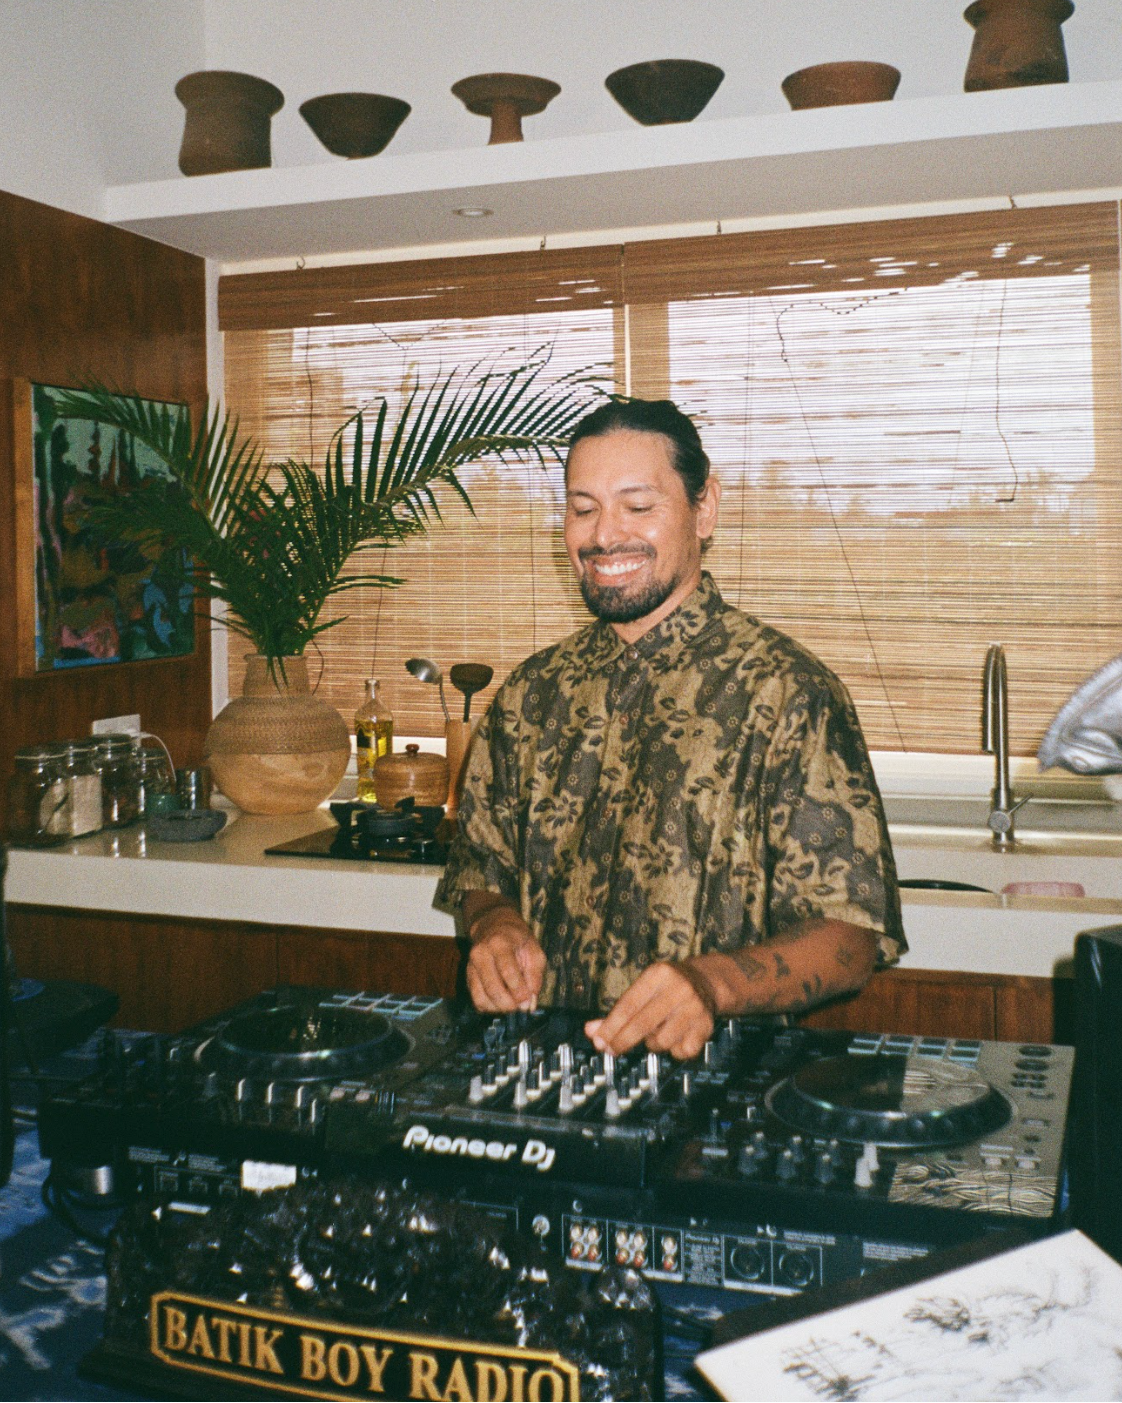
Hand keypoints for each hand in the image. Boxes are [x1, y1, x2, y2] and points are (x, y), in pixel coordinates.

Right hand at [466, 905, 545, 1012]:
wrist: (493, 925)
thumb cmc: (517, 939)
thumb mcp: (534, 950)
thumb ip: (534, 976)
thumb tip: (529, 1003)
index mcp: (499, 943)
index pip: (507, 971)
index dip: (519, 991)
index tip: (527, 1002)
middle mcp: (481, 954)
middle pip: (492, 988)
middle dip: (509, 1004)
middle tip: (521, 1008)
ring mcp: (471, 966)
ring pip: (481, 998)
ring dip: (499, 1009)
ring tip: (512, 1006)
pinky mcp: (468, 976)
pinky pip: (476, 999)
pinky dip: (489, 1008)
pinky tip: (501, 1004)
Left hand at [585, 961, 716, 1060]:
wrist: (706, 982)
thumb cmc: (666, 988)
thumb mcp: (643, 989)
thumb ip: (617, 1012)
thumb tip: (591, 1031)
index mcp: (658, 974)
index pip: (628, 1005)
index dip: (610, 1027)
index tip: (598, 1041)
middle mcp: (678, 988)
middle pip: (642, 1024)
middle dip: (622, 1041)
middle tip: (610, 1051)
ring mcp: (694, 1007)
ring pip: (661, 1041)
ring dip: (652, 1044)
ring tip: (656, 1032)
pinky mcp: (706, 1026)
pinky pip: (681, 1051)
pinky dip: (674, 1050)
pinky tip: (676, 1037)